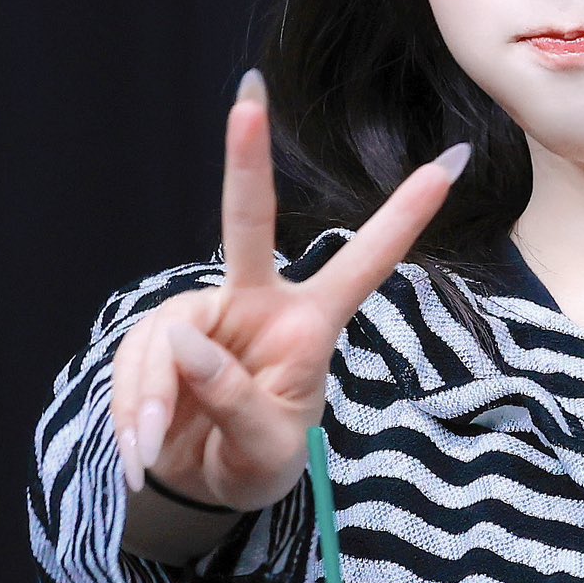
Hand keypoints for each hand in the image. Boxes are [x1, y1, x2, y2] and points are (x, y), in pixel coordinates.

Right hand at [112, 70, 470, 511]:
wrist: (197, 483)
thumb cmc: (255, 462)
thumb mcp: (263, 449)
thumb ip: (233, 399)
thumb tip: (185, 341)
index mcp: (310, 324)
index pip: (365, 262)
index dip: (406, 214)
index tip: (452, 162)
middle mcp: (258, 302)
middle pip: (248, 224)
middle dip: (245, 158)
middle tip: (249, 99)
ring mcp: (204, 312)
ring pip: (169, 337)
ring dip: (153, 402)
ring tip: (153, 452)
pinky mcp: (156, 331)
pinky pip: (135, 363)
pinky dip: (131, 413)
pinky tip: (140, 452)